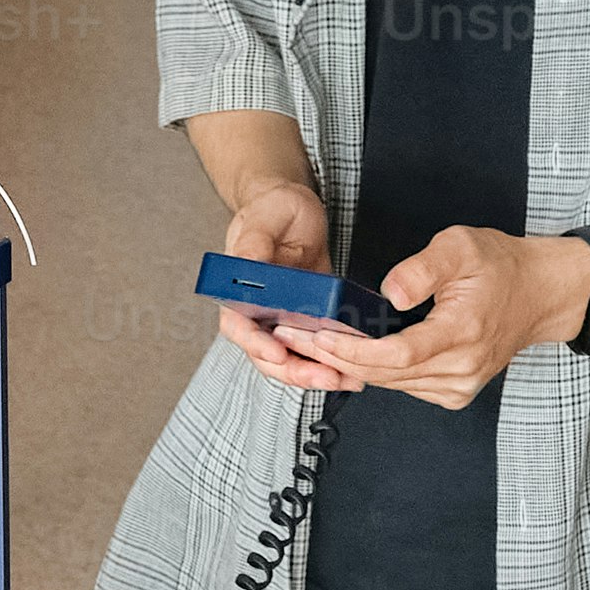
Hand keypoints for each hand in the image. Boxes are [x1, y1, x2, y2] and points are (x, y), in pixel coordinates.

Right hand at [212, 175, 344, 386]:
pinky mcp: (304, 323)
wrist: (294, 212)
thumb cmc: (272, 210)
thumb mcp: (263, 218)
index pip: (239, 327)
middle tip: (326, 377)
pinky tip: (354, 369)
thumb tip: (245, 262)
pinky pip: (313, 351)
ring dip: (316, 375)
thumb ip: (253, 242)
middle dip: (296, 371)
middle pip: (267, 355)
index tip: (279, 354)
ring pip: (291, 360)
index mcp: (236, 290)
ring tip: (347, 379)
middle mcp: (255, 312)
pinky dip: (330, 363)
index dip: (257, 345)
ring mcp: (279, 320)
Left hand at [300, 225, 589, 412]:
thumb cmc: (501, 266)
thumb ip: (422, 268)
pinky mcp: (456, 391)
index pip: (395, 355)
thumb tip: (389, 294)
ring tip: (312, 343)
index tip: (315, 336)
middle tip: (295, 337)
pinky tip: (350, 353)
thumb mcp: (461, 246)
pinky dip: (377, 372)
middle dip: (336, 357)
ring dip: (350, 367)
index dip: (350, 350)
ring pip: (392, 384)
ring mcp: (460, 385)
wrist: (540, 293)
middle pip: (386, 374)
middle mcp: (462, 368)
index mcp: (463, 333)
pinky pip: (406, 386)